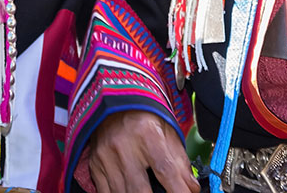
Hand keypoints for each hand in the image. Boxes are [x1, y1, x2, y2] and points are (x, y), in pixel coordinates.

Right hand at [84, 110, 198, 192]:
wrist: (114, 101)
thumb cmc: (145, 117)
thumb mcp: (168, 132)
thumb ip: (180, 162)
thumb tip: (192, 189)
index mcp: (146, 133)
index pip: (165, 170)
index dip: (179, 191)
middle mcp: (123, 145)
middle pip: (140, 190)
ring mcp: (105, 157)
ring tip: (151, 192)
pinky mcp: (94, 165)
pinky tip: (131, 192)